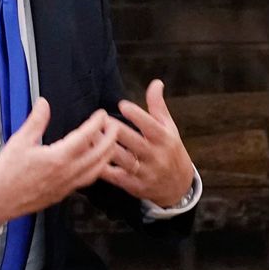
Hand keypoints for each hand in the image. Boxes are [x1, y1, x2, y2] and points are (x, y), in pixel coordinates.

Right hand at [0, 98, 117, 224]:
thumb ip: (36, 121)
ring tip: (110, 143)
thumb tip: (44, 104)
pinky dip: (96, 169)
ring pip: (97, 170)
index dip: (96, 123)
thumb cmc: (6, 174)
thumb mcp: (19, 141)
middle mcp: (67, 173)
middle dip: (111, 138)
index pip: (85, 137)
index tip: (102, 115)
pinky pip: (87, 180)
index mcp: (58, 158)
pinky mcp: (64, 193)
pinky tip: (95, 163)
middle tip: (114, 126)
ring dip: (107, 155)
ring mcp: (67, 185)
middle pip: (100, 154)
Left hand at [101, 79, 193, 207]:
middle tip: (100, 119)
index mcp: (164, 139)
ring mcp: (145, 172)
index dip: (138, 116)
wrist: (178, 187)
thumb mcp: (169, 128)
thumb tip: (156, 82)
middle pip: (135, 143)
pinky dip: (104, 169)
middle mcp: (156, 156)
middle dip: (117, 131)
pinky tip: (90, 159)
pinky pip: (117, 177)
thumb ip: (158, 107)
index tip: (122, 105)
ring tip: (90, 137)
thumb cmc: (170, 151)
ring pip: (124, 160)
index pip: (151, 126)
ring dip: (106, 148)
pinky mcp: (134, 185)